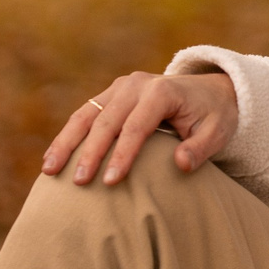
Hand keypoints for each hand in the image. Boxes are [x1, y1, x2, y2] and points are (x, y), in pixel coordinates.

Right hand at [43, 71, 238, 185]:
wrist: (210, 91)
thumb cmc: (214, 116)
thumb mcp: (218, 132)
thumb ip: (201, 148)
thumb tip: (181, 165)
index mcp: (162, 92)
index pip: (137, 127)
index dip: (123, 155)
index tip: (110, 182)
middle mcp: (136, 85)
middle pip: (106, 121)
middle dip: (90, 153)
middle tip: (78, 183)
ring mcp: (121, 87)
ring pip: (86, 115)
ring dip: (66, 143)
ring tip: (50, 171)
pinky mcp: (111, 94)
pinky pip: (85, 114)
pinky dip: (68, 136)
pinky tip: (54, 159)